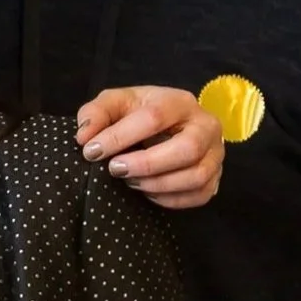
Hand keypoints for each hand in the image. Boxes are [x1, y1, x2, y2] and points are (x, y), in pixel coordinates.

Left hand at [76, 86, 223, 207]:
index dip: (120, 136)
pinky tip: (148, 192)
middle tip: (115, 169)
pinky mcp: (216, 178)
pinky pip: (199, 195)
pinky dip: (170, 199)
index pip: (154, 117)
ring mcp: (216, 154)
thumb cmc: (141, 113)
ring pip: (196, 176)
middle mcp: (206, 126)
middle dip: (146, 164)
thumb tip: (84, 137)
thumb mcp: (117, 103)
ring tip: (130, 181)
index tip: (91, 151)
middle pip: (187, 149)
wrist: (171, 125)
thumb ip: (96, 113)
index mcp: (180, 102)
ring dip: (157, 184)